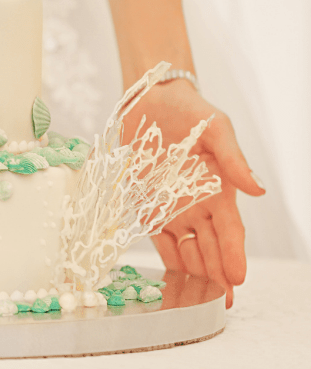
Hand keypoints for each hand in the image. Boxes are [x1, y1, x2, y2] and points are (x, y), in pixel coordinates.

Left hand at [122, 79, 264, 307]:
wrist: (152, 100)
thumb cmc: (191, 111)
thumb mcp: (216, 129)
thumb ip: (233, 159)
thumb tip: (258, 190)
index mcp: (219, 191)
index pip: (230, 232)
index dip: (233, 256)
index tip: (236, 281)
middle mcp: (199, 206)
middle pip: (211, 249)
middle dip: (215, 277)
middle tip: (217, 305)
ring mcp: (173, 209)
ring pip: (188, 251)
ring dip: (192, 275)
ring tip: (193, 302)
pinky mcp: (148, 206)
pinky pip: (159, 240)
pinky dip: (167, 261)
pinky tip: (171, 283)